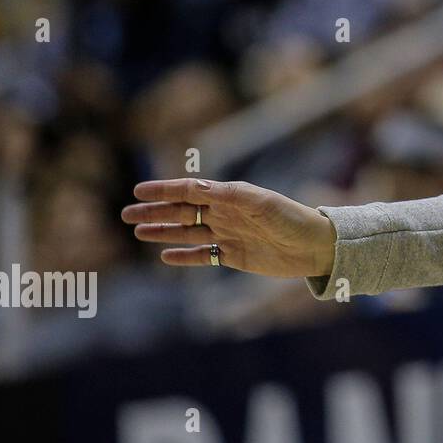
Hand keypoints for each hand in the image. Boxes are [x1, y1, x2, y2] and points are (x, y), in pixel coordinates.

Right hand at [122, 178, 336, 278]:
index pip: (190, 191)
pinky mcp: (236, 256)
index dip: (164, 190)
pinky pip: (204, 255)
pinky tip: (166, 256)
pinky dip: (185, 255)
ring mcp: (229, 235)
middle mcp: (226, 214)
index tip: (138, 191)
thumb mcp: (262, 203)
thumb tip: (197, 186)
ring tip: (139, 231)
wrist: (317, 246)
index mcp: (231, 196)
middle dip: (155, 212)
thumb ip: (230, 195)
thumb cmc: (293, 219)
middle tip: (126, 214)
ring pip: (188, 232)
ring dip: (164, 231)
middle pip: (182, 212)